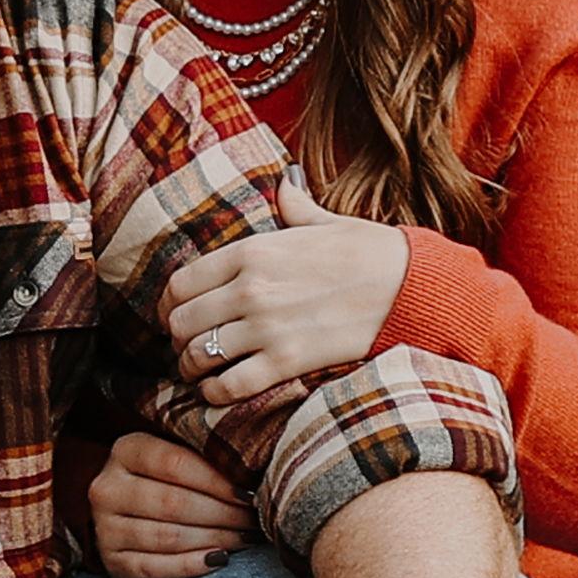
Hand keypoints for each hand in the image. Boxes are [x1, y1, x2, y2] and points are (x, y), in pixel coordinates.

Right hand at [86, 424, 257, 577]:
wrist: (127, 508)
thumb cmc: (167, 475)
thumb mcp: (177, 450)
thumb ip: (205, 452)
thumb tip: (251, 472)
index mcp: (125, 450)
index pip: (175, 464)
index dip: (217, 481)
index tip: (249, 493)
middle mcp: (107, 488)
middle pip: (173, 503)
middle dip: (223, 514)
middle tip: (254, 519)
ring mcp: (105, 528)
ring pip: (167, 537)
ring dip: (214, 539)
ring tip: (245, 537)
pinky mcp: (112, 562)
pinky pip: (154, 568)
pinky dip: (190, 566)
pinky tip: (218, 559)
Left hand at [156, 188, 413, 409]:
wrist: (409, 287)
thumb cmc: (370, 253)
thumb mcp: (325, 222)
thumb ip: (294, 208)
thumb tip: (285, 183)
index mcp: (251, 251)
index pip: (181, 283)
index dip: (168, 305)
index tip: (174, 315)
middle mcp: (250, 288)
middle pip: (181, 322)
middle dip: (177, 339)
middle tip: (186, 347)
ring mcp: (266, 326)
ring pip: (198, 356)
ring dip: (192, 369)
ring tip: (198, 373)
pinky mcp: (288, 361)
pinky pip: (230, 385)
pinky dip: (215, 393)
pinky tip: (219, 391)